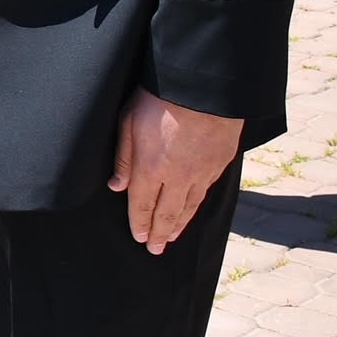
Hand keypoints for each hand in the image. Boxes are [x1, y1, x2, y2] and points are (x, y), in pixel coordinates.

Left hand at [109, 88, 243, 253]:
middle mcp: (178, 176)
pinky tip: (192, 211)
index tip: (138, 237)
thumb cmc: (160, 97)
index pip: (142, 205)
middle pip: (167, 213)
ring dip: (178, 225)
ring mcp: (202, 172)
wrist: (205, 86)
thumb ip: (123, 156)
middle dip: (158, 233)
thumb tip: (116, 186)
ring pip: (189, 207)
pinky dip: (196, 207)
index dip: (139, 223)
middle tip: (154, 249)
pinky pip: (205, 193)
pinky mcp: (220, 163)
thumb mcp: (128, 121)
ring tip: (170, 237)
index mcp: (152, 168)